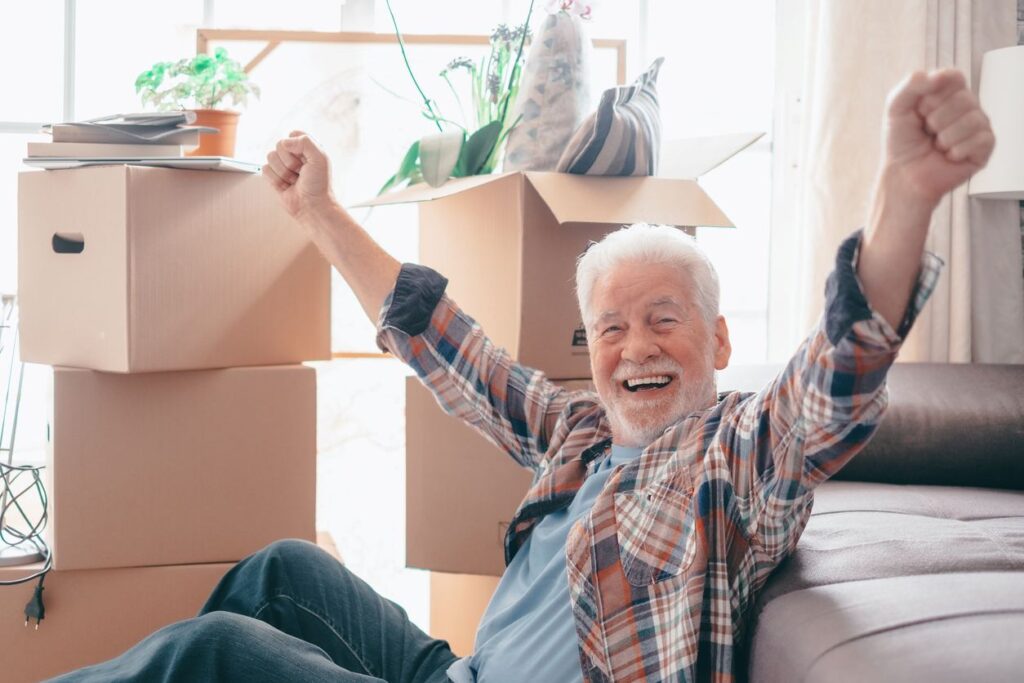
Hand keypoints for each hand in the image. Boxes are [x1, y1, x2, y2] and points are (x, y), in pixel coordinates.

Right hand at [263, 130, 336, 221]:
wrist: (313, 207)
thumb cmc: (319, 185)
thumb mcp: (320, 158)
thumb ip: (305, 142)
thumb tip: (285, 142)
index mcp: (307, 147)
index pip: (293, 134)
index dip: (297, 146)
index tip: (306, 159)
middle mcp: (295, 155)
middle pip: (279, 145)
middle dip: (290, 162)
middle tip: (301, 173)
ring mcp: (283, 166)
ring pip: (270, 157)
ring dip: (283, 172)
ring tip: (295, 181)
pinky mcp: (274, 176)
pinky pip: (265, 169)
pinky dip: (276, 179)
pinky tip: (287, 186)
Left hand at [882, 69, 994, 205]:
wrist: (903, 174)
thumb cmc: (902, 142)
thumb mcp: (896, 108)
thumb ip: (911, 85)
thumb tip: (938, 75)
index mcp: (949, 92)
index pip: (954, 77)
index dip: (933, 95)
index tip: (919, 110)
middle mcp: (967, 106)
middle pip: (964, 99)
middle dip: (936, 119)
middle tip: (927, 131)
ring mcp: (978, 125)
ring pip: (972, 120)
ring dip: (945, 137)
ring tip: (937, 145)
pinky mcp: (985, 147)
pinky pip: (980, 140)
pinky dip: (955, 151)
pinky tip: (948, 156)